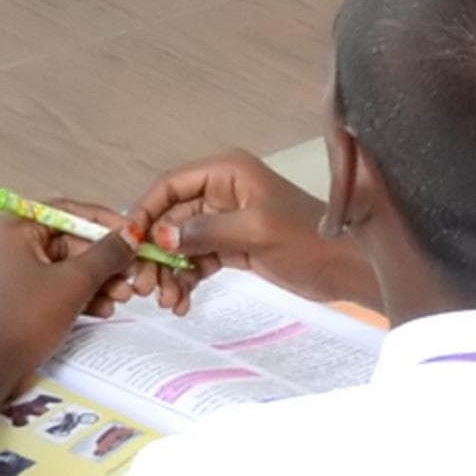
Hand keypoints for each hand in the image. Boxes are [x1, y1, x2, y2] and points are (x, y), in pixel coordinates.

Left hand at [0, 196, 129, 386]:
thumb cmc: (24, 320)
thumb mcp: (73, 284)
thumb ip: (106, 255)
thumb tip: (131, 234)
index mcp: (11, 228)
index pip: (66, 212)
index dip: (104, 223)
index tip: (133, 235)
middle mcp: (4, 244)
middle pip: (66, 241)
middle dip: (102, 261)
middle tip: (132, 275)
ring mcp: (6, 273)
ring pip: (61, 267)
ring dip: (94, 281)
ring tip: (123, 297)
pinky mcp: (11, 299)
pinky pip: (49, 287)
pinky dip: (75, 296)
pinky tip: (102, 310)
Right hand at [121, 151, 364, 315]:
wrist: (346, 270)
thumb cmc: (310, 241)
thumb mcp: (256, 232)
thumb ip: (206, 231)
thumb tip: (161, 238)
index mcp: (227, 172)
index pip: (171, 185)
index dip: (146, 211)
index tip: (129, 243)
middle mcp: (222, 191)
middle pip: (170, 217)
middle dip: (155, 252)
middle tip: (145, 286)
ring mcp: (226, 219)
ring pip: (180, 243)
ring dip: (168, 272)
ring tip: (168, 300)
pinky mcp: (232, 245)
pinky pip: (196, 259)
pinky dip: (186, 279)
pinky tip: (182, 302)